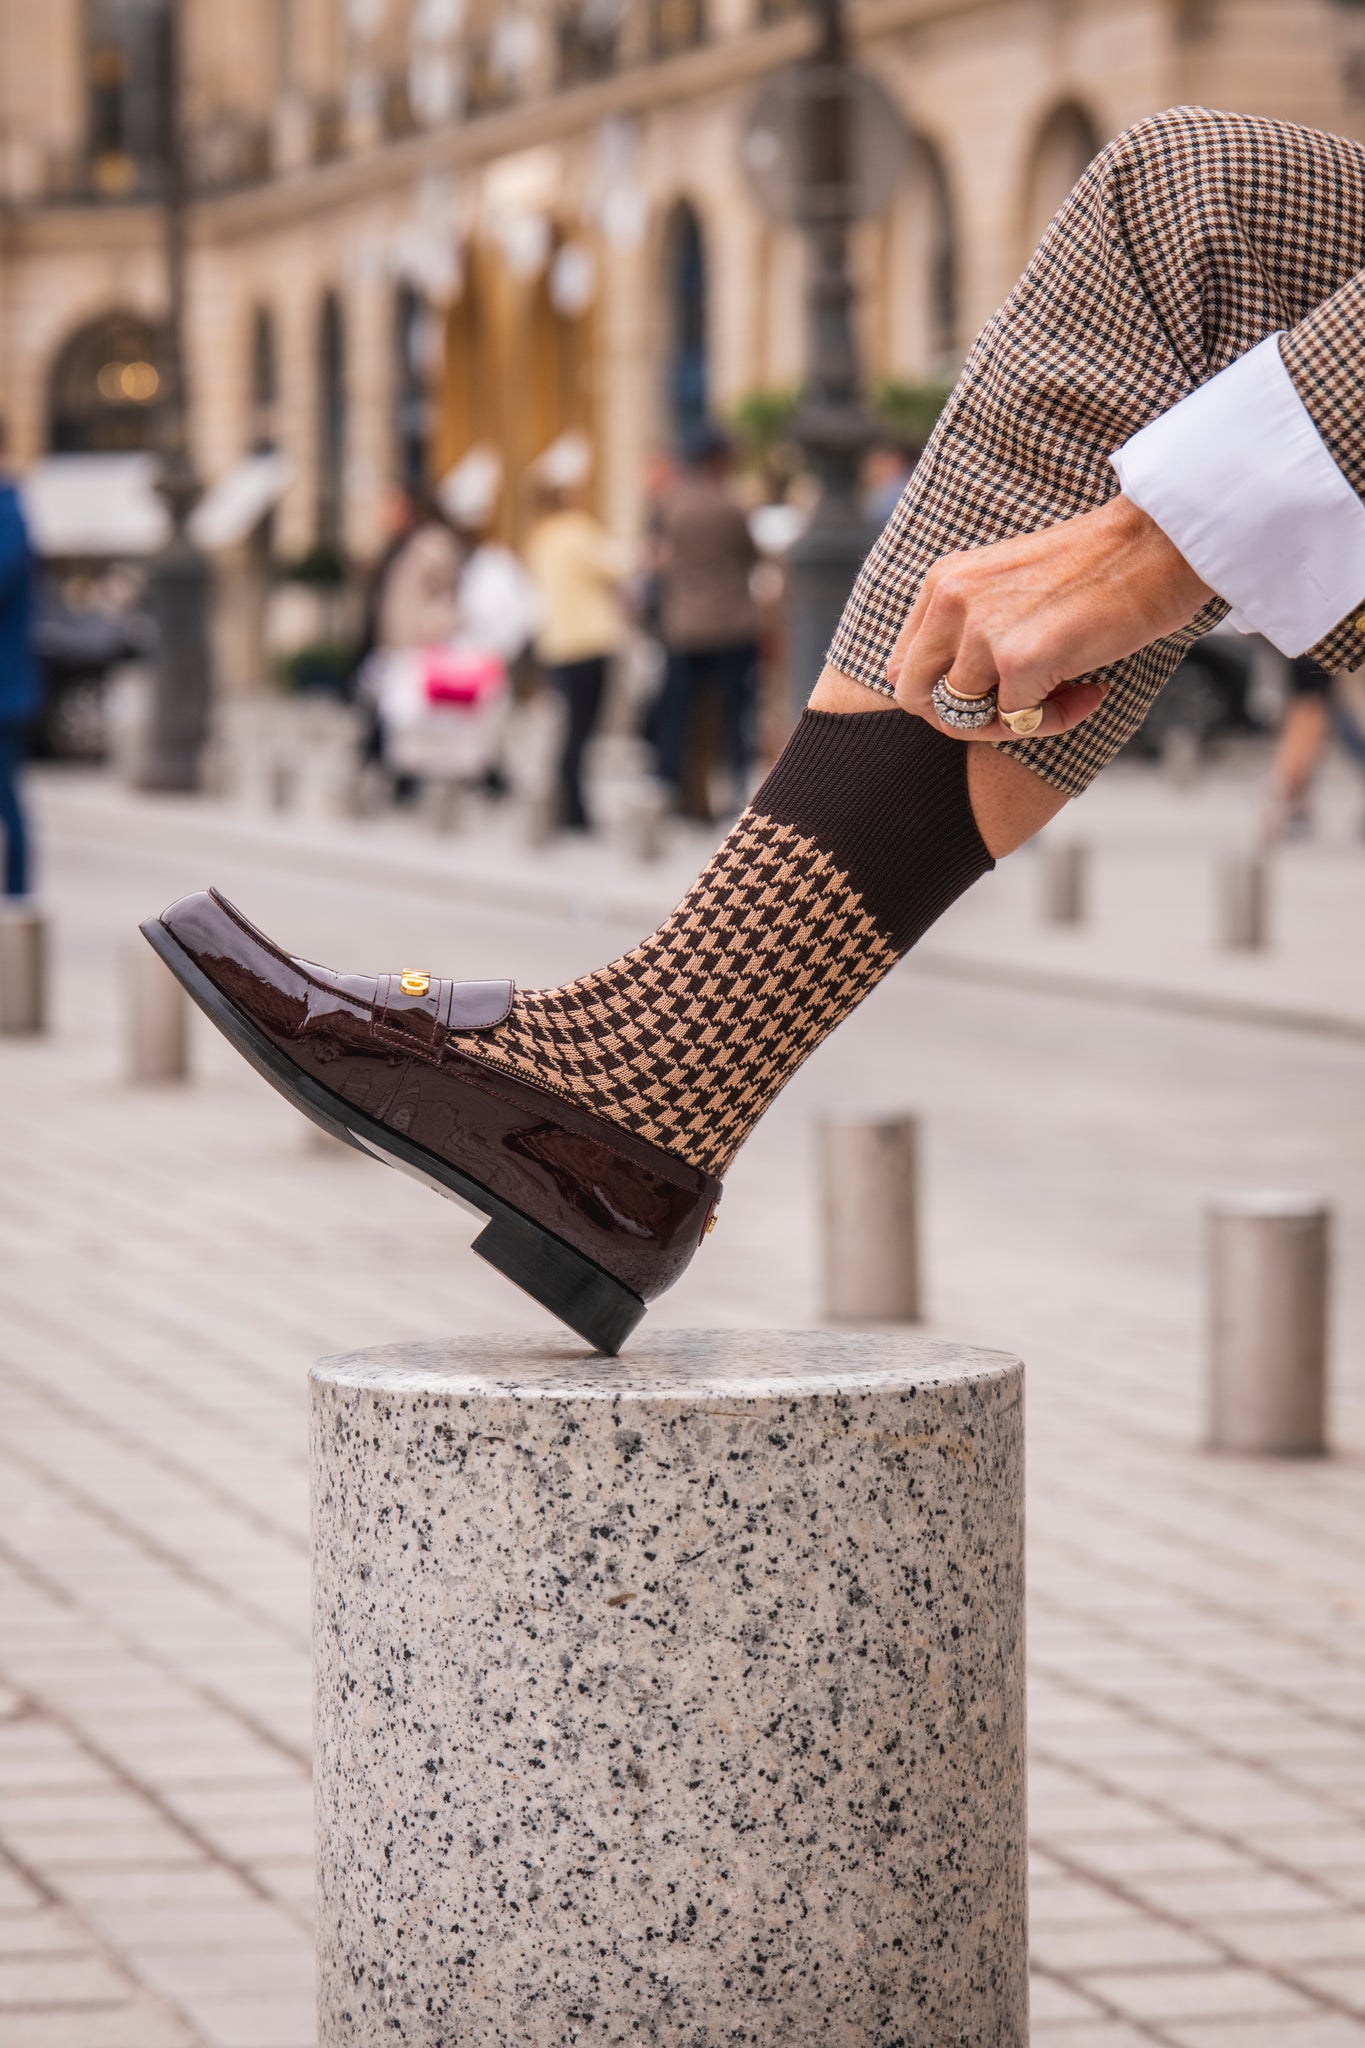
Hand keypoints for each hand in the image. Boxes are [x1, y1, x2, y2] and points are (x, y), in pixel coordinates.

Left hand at [888, 495, 1212, 740]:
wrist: (1160, 544)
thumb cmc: (1095, 567)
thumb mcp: (1004, 585)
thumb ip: (962, 629)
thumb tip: (916, 693)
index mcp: (943, 581)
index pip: (904, 669)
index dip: (945, 695)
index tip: (995, 688)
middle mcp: (952, 602)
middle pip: (921, 702)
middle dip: (966, 720)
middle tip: (1019, 708)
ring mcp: (982, 631)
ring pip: (967, 719)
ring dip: (1016, 722)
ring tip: (1068, 693)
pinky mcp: (1019, 659)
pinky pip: (1018, 723)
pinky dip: (1056, 720)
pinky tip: (1091, 690)